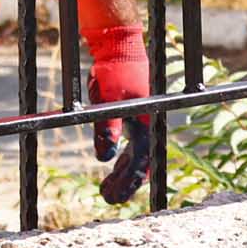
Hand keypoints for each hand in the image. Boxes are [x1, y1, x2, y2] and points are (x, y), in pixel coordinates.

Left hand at [86, 20, 158, 205]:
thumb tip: (103, 157)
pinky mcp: (128, 115)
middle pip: (137, 163)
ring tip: (106, 189)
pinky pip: (127, 143)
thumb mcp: (106, 101)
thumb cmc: (114, 72)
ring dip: (120, 173)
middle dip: (123, 183)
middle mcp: (143, 126)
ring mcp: (137, 121)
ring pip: (132, 155)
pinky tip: (110, 163)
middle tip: (107, 199)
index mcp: (142, 125)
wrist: (118, 48)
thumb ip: (105, 128)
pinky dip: (119, 156)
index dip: (128, 183)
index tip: (115, 198)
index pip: (139, 162)